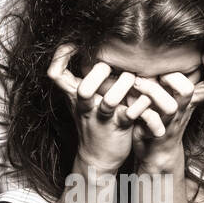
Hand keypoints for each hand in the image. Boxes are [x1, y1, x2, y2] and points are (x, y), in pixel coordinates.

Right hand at [47, 43, 167, 172]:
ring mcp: (103, 117)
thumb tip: (87, 47)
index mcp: (74, 95)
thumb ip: (80, 78)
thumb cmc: (92, 120)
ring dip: (124, 85)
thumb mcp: (80, 100)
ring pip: (111, 101)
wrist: (98, 157)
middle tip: (109, 66)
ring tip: (132, 78)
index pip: (56, 74)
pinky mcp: (120, 126)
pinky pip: (132, 114)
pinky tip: (147, 96)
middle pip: (83, 89)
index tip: (75, 45)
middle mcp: (86, 106)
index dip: (61, 56)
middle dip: (98, 73)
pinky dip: (142, 103)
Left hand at [129, 53, 203, 170]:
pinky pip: (150, 122)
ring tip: (136, 82)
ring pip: (170, 106)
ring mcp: (169, 122)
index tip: (197, 54)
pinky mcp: (155, 133)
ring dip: (152, 91)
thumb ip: (172, 81)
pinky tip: (128, 103)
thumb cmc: (160, 117)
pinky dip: (139, 111)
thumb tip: (169, 53)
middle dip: (172, 76)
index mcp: (187, 100)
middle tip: (156, 71)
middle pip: (187, 90)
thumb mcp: (171, 98)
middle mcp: (181, 110)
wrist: (156, 152)